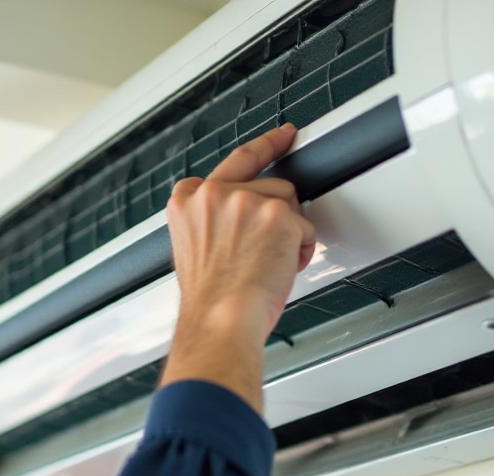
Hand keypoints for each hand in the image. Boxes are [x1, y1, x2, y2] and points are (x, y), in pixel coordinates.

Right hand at [160, 122, 317, 411]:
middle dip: (278, 216)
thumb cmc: (210, 302)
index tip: (284, 135)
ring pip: (289, 204)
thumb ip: (214, 220)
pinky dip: (302, 250)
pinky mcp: (276, 215)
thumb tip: (248, 218)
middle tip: (268, 249)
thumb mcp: (194, 249)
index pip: (235, 162)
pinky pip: (307, 227)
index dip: (266, 148)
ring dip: (288, 234)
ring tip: (267, 263)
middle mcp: (213, 194)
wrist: (219, 322)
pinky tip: (281, 268)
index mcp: (187, 201)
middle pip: (270, 185)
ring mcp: (244, 201)